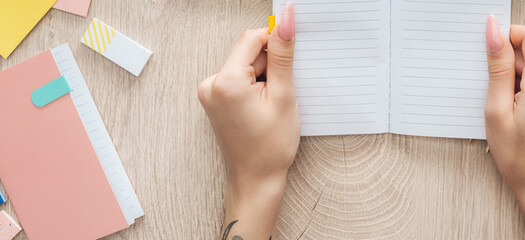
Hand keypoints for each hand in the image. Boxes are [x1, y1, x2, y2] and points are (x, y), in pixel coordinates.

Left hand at [198, 3, 296, 238]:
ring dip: (263, 77)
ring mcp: (209, 93)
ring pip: (245, 66)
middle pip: (248, 53)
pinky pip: (238, 80)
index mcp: (226, 81)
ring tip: (272, 104)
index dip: (276, 44)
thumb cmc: (270, 146)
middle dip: (270, 66)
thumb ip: (282, 55)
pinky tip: (263, 107)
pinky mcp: (214, 99)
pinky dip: (255, 87)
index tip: (292, 56)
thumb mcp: (283, 95)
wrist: (256, 179)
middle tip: (281, 93)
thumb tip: (285, 22)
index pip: (252, 39)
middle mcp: (211, 84)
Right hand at [484, 15, 524, 238]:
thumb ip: (498, 67)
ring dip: (517, 78)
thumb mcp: (497, 110)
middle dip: (510, 64)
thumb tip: (494, 32)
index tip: (491, 53)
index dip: (508, 37)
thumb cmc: (519, 155)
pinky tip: (519, 111)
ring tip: (508, 108)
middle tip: (496, 93)